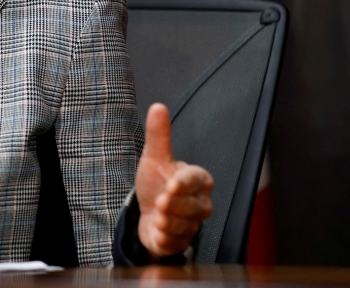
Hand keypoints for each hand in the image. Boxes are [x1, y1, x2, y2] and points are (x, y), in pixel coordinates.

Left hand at [135, 103, 213, 258]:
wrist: (147, 212)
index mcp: (198, 179)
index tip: (171, 184)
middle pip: (193, 206)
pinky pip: (176, 243)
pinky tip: (156, 232)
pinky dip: (164, 239)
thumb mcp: (154, 158)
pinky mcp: (182, 242)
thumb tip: (158, 107)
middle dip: (174, 205)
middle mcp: (201, 203)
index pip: (197, 179)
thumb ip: (158, 135)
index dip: (184, 183)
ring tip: (156, 216)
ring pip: (185, 225)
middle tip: (159, 202)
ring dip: (167, 222)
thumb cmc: (156, 182)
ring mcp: (194, 224)